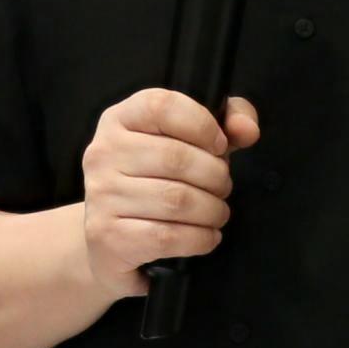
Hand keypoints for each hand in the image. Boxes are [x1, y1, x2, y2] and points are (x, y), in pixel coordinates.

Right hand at [77, 87, 262, 301]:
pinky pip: (168, 236)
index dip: (202, 124)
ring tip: (216, 212)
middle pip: (176, 158)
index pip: (162, 106)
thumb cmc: (153, 184)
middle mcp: (103, 153)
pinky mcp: (108, 236)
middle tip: (222, 188)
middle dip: (215, 176)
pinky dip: (200, 238)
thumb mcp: (187, 144)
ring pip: (177, 200)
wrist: (110, 242)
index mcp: (119, 120)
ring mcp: (101, 195)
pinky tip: (205, 236)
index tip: (219, 146)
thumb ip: (225, 124)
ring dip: (212, 210)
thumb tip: (247, 129)